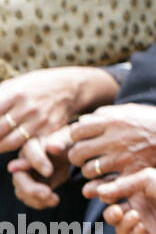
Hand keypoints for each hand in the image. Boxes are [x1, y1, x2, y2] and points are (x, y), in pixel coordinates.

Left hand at [0, 66, 114, 154]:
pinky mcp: (50, 131)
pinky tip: (6, 149)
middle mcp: (27, 108)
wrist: (72, 87)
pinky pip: (28, 146)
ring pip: (9, 142)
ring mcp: (39, 121)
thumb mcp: (16, 83)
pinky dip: (14, 151)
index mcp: (15, 93)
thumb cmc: (38, 85)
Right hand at [8, 145, 71, 209]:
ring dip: (37, 199)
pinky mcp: (30, 188)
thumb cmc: (67, 145)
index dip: (37, 162)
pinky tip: (54, 201)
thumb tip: (54, 147)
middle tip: (47, 193)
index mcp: (31, 146)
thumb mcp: (66, 142)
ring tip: (55, 200)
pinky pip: (29, 199)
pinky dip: (41, 203)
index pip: (29, 153)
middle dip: (32, 188)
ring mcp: (24, 177)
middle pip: (19, 178)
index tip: (50, 172)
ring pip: (22, 192)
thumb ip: (59, 143)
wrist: (68, 156)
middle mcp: (22, 162)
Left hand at [65, 103, 155, 178]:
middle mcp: (115, 138)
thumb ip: (105, 114)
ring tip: (98, 169)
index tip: (83, 140)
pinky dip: (103, 185)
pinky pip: (106, 184)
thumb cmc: (154, 122)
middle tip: (85, 158)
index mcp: (113, 121)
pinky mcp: (133, 172)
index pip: (77, 131)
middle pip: (78, 152)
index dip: (76, 137)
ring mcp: (123, 157)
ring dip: (90, 171)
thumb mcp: (131, 110)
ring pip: (88, 170)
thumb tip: (82, 121)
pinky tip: (108, 180)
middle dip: (77, 157)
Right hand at [93, 167, 155, 233]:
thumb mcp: (146, 179)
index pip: (110, 199)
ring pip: (122, 231)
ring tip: (136, 216)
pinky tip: (141, 227)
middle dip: (110, 215)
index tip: (99, 194)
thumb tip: (99, 192)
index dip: (103, 198)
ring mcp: (145, 224)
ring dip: (123, 225)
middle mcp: (137, 209)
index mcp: (134, 195)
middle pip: (112, 218)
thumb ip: (122, 185)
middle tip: (117, 211)